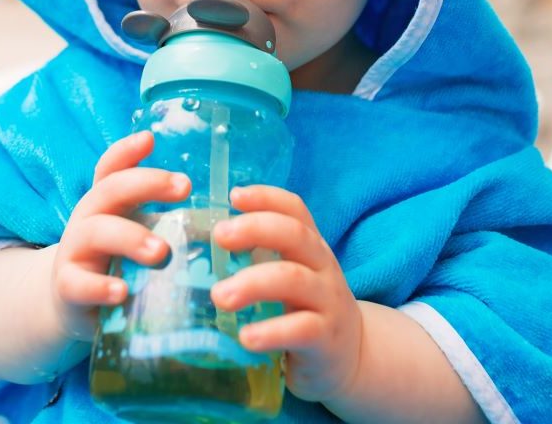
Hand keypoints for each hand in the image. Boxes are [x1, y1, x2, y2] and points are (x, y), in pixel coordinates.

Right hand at [50, 130, 190, 340]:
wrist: (72, 304)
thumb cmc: (117, 263)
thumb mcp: (137, 236)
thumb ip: (170, 224)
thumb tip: (227, 221)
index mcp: (108, 203)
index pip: (111, 168)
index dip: (127, 151)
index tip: (150, 138)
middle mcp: (88, 219)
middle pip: (110, 189)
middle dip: (147, 184)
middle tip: (184, 187)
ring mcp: (74, 251)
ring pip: (97, 232)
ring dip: (130, 238)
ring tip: (161, 252)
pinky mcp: (67, 287)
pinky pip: (78, 284)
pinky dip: (100, 287)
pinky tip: (122, 292)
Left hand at [210, 185, 363, 402]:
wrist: (353, 355)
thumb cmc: (306, 308)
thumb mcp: (289, 276)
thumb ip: (257, 258)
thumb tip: (198, 244)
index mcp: (310, 246)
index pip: (294, 209)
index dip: (266, 197)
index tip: (233, 196)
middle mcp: (322, 265)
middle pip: (294, 235)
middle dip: (255, 229)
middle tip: (219, 236)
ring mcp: (328, 300)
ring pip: (293, 279)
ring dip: (253, 283)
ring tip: (219, 296)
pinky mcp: (326, 337)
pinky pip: (301, 329)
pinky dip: (272, 331)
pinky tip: (246, 337)